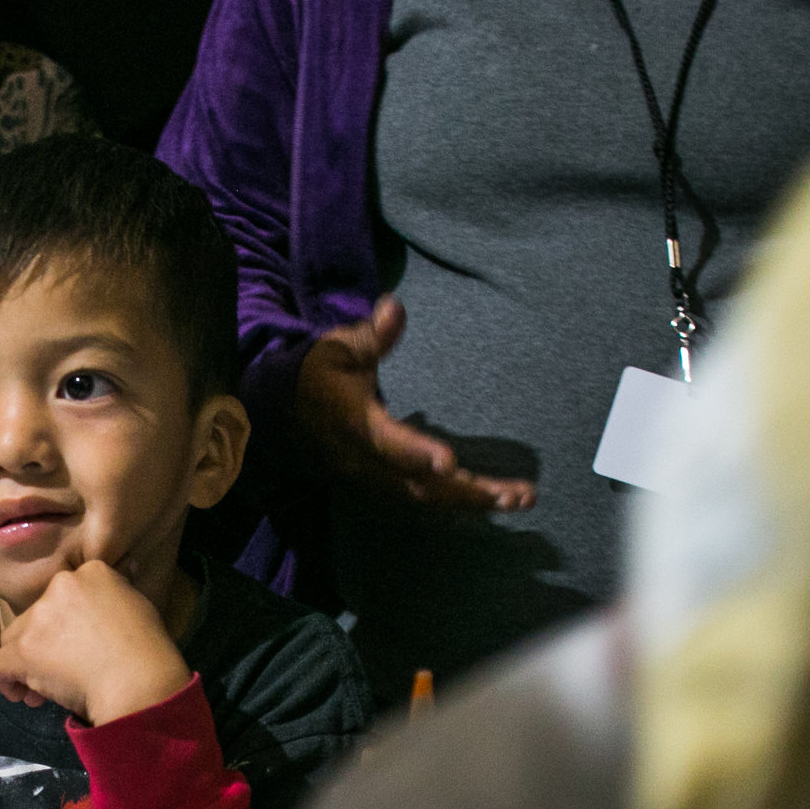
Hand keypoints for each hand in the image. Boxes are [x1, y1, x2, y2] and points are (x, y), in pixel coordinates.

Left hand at [0, 562, 190, 725]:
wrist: (137, 680)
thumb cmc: (148, 649)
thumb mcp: (139, 606)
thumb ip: (117, 595)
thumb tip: (123, 578)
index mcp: (91, 573)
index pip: (67, 594)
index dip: (67, 621)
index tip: (76, 642)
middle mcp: (60, 587)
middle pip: (39, 615)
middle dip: (45, 643)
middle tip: (61, 670)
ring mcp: (39, 618)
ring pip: (16, 638)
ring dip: (27, 660)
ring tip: (42, 688)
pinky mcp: (23, 650)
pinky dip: (6, 681)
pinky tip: (20, 694)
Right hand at [298, 295, 536, 511]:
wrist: (286, 412)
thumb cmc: (321, 374)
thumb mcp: (340, 348)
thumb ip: (372, 335)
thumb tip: (395, 306)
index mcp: (356, 427)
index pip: (388, 445)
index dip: (417, 454)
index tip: (449, 462)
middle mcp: (368, 463)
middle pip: (421, 487)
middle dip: (470, 493)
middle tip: (517, 495)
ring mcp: (377, 480)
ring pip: (430, 499)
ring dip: (476, 501)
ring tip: (522, 499)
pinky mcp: (386, 486)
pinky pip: (428, 500)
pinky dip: (463, 502)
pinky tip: (499, 500)